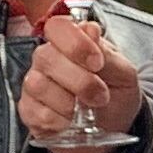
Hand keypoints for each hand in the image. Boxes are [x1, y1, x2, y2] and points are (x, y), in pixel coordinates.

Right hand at [17, 11, 142, 145]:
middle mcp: (47, 59)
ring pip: (38, 85)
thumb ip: (106, 52)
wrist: (114, 126)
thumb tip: (90, 29)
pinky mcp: (29, 111)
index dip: (75, 43)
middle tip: (100, 95)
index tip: (97, 62)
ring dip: (68, 103)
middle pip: (46, 57)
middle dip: (79, 80)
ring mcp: (34, 84)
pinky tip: (71, 122)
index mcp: (70, 42)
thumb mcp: (123, 72)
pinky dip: (59, 121)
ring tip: (86, 111)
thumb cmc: (116, 94)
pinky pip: (36, 113)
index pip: (57, 26)